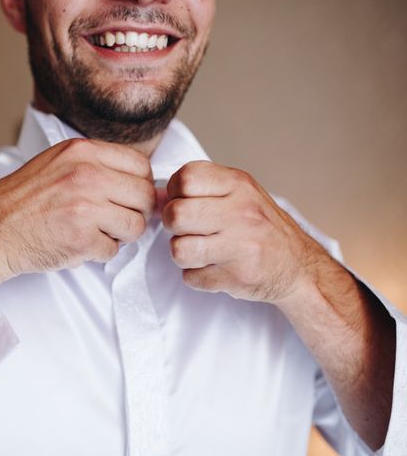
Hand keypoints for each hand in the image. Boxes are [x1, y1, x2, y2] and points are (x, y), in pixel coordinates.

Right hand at [0, 139, 154, 292]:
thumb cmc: (21, 201)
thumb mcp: (57, 164)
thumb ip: (100, 167)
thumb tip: (147, 185)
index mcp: (82, 151)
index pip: (141, 166)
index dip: (138, 185)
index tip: (127, 197)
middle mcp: (87, 175)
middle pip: (144, 196)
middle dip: (133, 212)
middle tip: (112, 219)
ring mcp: (86, 207)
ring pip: (135, 226)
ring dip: (118, 235)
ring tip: (92, 231)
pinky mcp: (83, 239)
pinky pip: (113, 250)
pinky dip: (98, 253)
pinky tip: (76, 244)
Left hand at [162, 161, 329, 303]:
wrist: (299, 268)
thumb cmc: (261, 227)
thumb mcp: (239, 194)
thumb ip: (202, 190)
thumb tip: (156, 197)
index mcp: (240, 185)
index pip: (186, 177)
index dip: (175, 192)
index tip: (184, 202)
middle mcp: (242, 213)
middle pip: (176, 215)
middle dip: (174, 226)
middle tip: (188, 230)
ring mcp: (241, 246)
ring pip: (179, 249)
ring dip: (183, 254)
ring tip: (200, 251)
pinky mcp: (237, 277)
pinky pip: (191, 277)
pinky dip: (197, 276)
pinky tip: (214, 268)